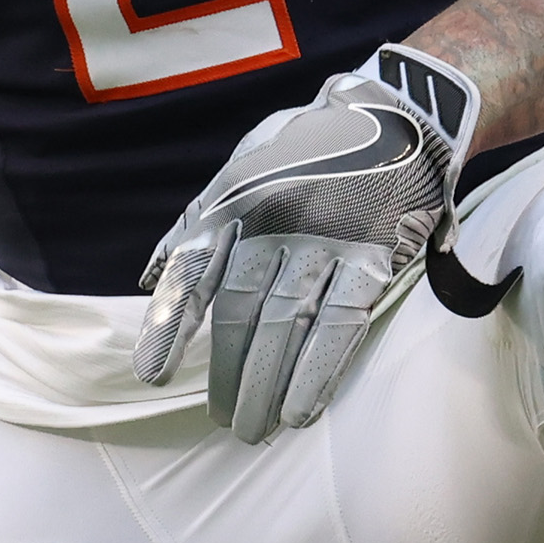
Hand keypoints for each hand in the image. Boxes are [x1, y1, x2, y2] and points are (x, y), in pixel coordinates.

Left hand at [136, 45, 482, 440]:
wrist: (394, 113)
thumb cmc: (305, 151)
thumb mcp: (240, 172)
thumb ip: (196, 228)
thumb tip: (149, 278)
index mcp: (234, 204)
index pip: (193, 272)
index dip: (171, 325)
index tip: (152, 374)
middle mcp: (272, 224)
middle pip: (241, 312)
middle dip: (229, 373)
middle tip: (224, 420)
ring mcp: (324, 242)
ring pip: (286, 326)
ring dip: (268, 384)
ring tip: (255, 429)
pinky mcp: (373, 257)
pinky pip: (342, 324)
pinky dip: (319, 371)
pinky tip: (302, 410)